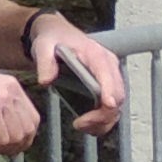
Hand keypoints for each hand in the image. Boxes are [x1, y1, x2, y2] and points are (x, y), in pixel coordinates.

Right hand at [0, 64, 40, 153]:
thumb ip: (0, 107)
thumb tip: (11, 132)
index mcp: (11, 85)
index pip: (32, 117)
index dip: (25, 136)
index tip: (13, 145)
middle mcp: (10, 91)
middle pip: (28, 129)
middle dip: (16, 146)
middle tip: (0, 151)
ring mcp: (0, 101)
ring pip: (16, 137)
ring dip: (2, 148)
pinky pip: (1, 140)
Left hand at [25, 14, 126, 135]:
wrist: (57, 35)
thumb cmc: (54, 39)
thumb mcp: (44, 46)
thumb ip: (45, 62)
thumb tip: (46, 80)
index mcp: (95, 54)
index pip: (108, 75)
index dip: (109, 91)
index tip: (106, 105)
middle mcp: (108, 66)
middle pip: (117, 95)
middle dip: (102, 114)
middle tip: (80, 124)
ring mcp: (111, 77)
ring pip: (117, 106)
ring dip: (103, 121)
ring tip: (81, 126)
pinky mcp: (108, 86)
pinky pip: (112, 108)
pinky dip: (103, 120)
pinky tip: (88, 125)